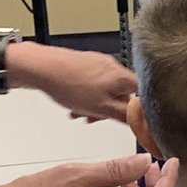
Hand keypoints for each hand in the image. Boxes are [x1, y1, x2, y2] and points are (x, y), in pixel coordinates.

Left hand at [9, 43, 135, 122]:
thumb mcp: (101, 108)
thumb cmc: (68, 84)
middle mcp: (114, 67)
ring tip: (80, 113)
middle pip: (123, 94)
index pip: (144, 96)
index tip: (130, 122)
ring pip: (107, 90)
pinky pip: (94, 83)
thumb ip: (125, 115)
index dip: (138, 112)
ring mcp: (100, 63)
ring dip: (96, 105)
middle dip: (110, 109)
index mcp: (123, 77)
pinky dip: (88, 96)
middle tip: (96, 118)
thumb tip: (143, 122)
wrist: (43, 67)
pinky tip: (75, 103)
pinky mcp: (86, 63)